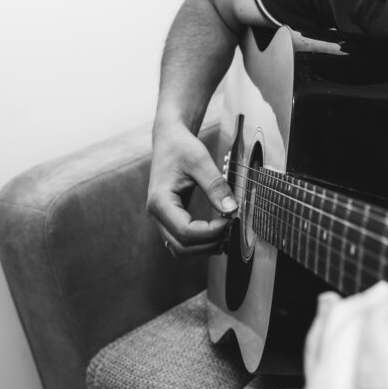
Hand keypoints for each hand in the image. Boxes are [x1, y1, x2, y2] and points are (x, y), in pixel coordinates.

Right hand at [146, 124, 237, 256]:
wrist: (169, 139)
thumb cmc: (181, 147)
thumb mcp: (201, 161)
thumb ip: (216, 186)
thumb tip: (232, 209)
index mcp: (160, 201)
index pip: (186, 231)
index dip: (211, 231)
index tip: (229, 219)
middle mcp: (156, 214)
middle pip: (182, 246)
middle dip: (208, 243)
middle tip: (229, 228)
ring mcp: (160, 218)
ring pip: (179, 249)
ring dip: (203, 247)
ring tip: (224, 233)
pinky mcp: (168, 218)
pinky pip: (180, 241)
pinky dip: (198, 243)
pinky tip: (215, 233)